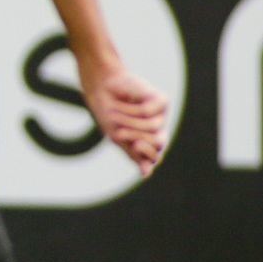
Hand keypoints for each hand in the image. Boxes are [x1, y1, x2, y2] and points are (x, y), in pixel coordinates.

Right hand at [82, 61, 168, 175]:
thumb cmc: (108, 112)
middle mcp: (157, 128)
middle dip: (136, 137)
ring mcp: (160, 114)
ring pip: (154, 127)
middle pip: (159, 143)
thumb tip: (146, 174)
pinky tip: (123, 102)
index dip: (146, 153)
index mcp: (146, 140)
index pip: (155, 156)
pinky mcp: (161, 100)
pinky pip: (150, 112)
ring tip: (114, 114)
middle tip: (119, 132)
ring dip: (130, 122)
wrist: (101, 87)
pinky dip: (132, 109)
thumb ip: (133, 153)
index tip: (134, 146)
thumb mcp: (117, 136)